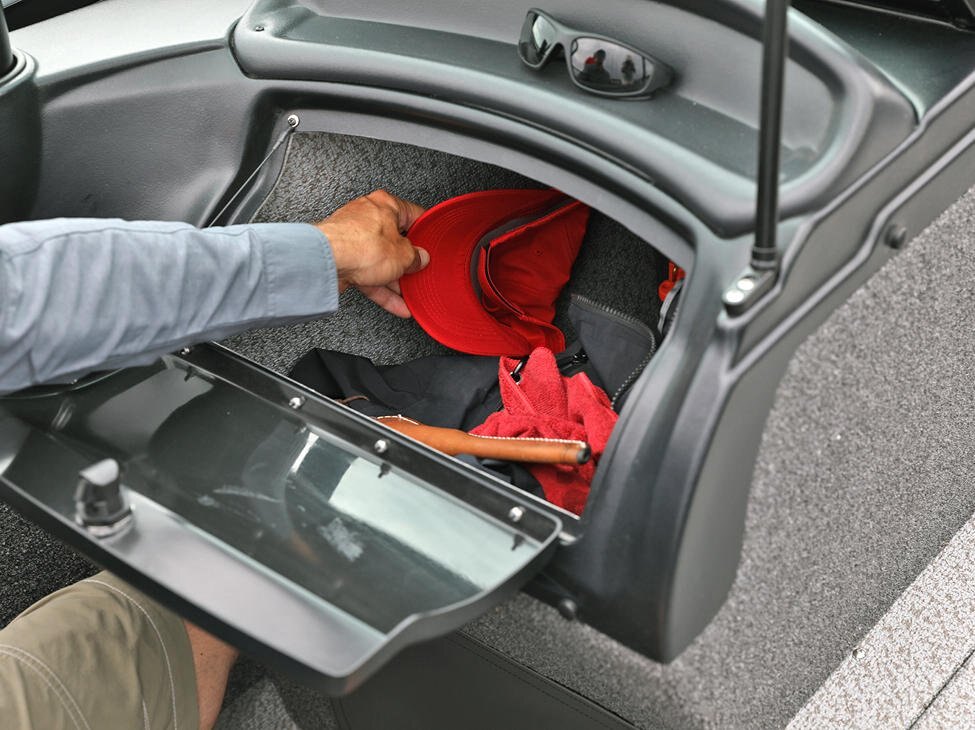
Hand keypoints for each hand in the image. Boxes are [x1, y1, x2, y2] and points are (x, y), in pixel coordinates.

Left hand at [314, 190, 428, 317]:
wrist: (326, 261)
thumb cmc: (359, 245)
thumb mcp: (403, 254)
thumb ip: (416, 257)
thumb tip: (420, 259)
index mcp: (385, 204)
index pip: (414, 214)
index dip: (427, 231)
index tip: (434, 243)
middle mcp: (368, 217)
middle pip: (396, 241)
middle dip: (408, 261)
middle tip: (420, 271)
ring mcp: (354, 238)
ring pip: (381, 261)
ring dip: (395, 280)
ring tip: (409, 294)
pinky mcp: (344, 258)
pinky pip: (368, 274)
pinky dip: (381, 289)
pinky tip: (395, 304)